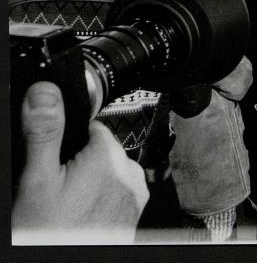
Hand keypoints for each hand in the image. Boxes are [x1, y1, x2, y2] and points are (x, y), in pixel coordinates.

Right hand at [12, 82, 148, 242]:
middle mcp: (131, 172)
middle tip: (57, 189)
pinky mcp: (135, 212)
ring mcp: (136, 194)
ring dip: (89, 183)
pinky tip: (82, 215)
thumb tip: (46, 92)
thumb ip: (46, 132)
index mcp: (110, 155)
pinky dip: (100, 200)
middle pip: (100, 150)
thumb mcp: (39, 178)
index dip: (69, 142)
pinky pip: (117, 193)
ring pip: (108, 172)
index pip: (92, 128)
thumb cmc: (52, 233)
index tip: (55, 160)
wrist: (67, 260)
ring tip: (68, 206)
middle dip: (78, 163)